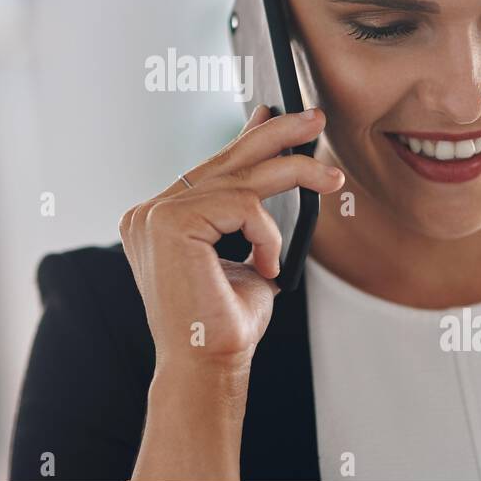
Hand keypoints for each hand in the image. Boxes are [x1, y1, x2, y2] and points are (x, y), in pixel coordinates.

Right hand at [118, 105, 344, 375]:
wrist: (207, 367)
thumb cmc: (225, 323)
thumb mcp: (246, 254)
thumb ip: (247, 212)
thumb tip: (275, 166)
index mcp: (158, 219)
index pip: (209, 166)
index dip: (246, 137)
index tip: (274, 113)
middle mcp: (148, 213)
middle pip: (223, 159)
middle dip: (276, 132)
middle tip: (314, 118)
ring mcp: (153, 215)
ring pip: (242, 177)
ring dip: (296, 176)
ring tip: (331, 182)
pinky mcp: (168, 222)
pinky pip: (243, 205)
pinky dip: (267, 234)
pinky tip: (266, 265)